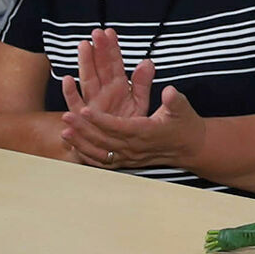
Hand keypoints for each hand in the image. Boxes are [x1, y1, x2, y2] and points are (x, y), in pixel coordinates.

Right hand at [59, 30, 153, 164]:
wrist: (122, 147)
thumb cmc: (129, 123)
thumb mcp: (140, 102)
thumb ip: (142, 83)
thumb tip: (148, 62)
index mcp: (118, 86)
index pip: (115, 63)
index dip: (112, 48)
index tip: (109, 31)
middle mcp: (103, 91)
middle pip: (100, 67)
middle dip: (98, 49)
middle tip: (96, 32)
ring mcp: (93, 102)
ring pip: (88, 80)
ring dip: (85, 63)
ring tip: (84, 46)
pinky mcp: (85, 116)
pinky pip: (77, 103)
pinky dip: (71, 93)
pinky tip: (68, 80)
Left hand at [62, 84, 205, 171]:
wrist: (190, 147)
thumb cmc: (185, 124)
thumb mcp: (183, 108)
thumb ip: (174, 100)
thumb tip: (169, 91)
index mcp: (147, 132)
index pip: (119, 127)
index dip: (101, 120)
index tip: (85, 110)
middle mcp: (135, 148)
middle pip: (104, 140)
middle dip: (84, 129)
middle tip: (66, 116)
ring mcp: (129, 157)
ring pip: (100, 152)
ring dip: (81, 143)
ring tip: (65, 131)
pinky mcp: (126, 162)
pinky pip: (103, 161)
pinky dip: (87, 154)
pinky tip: (74, 146)